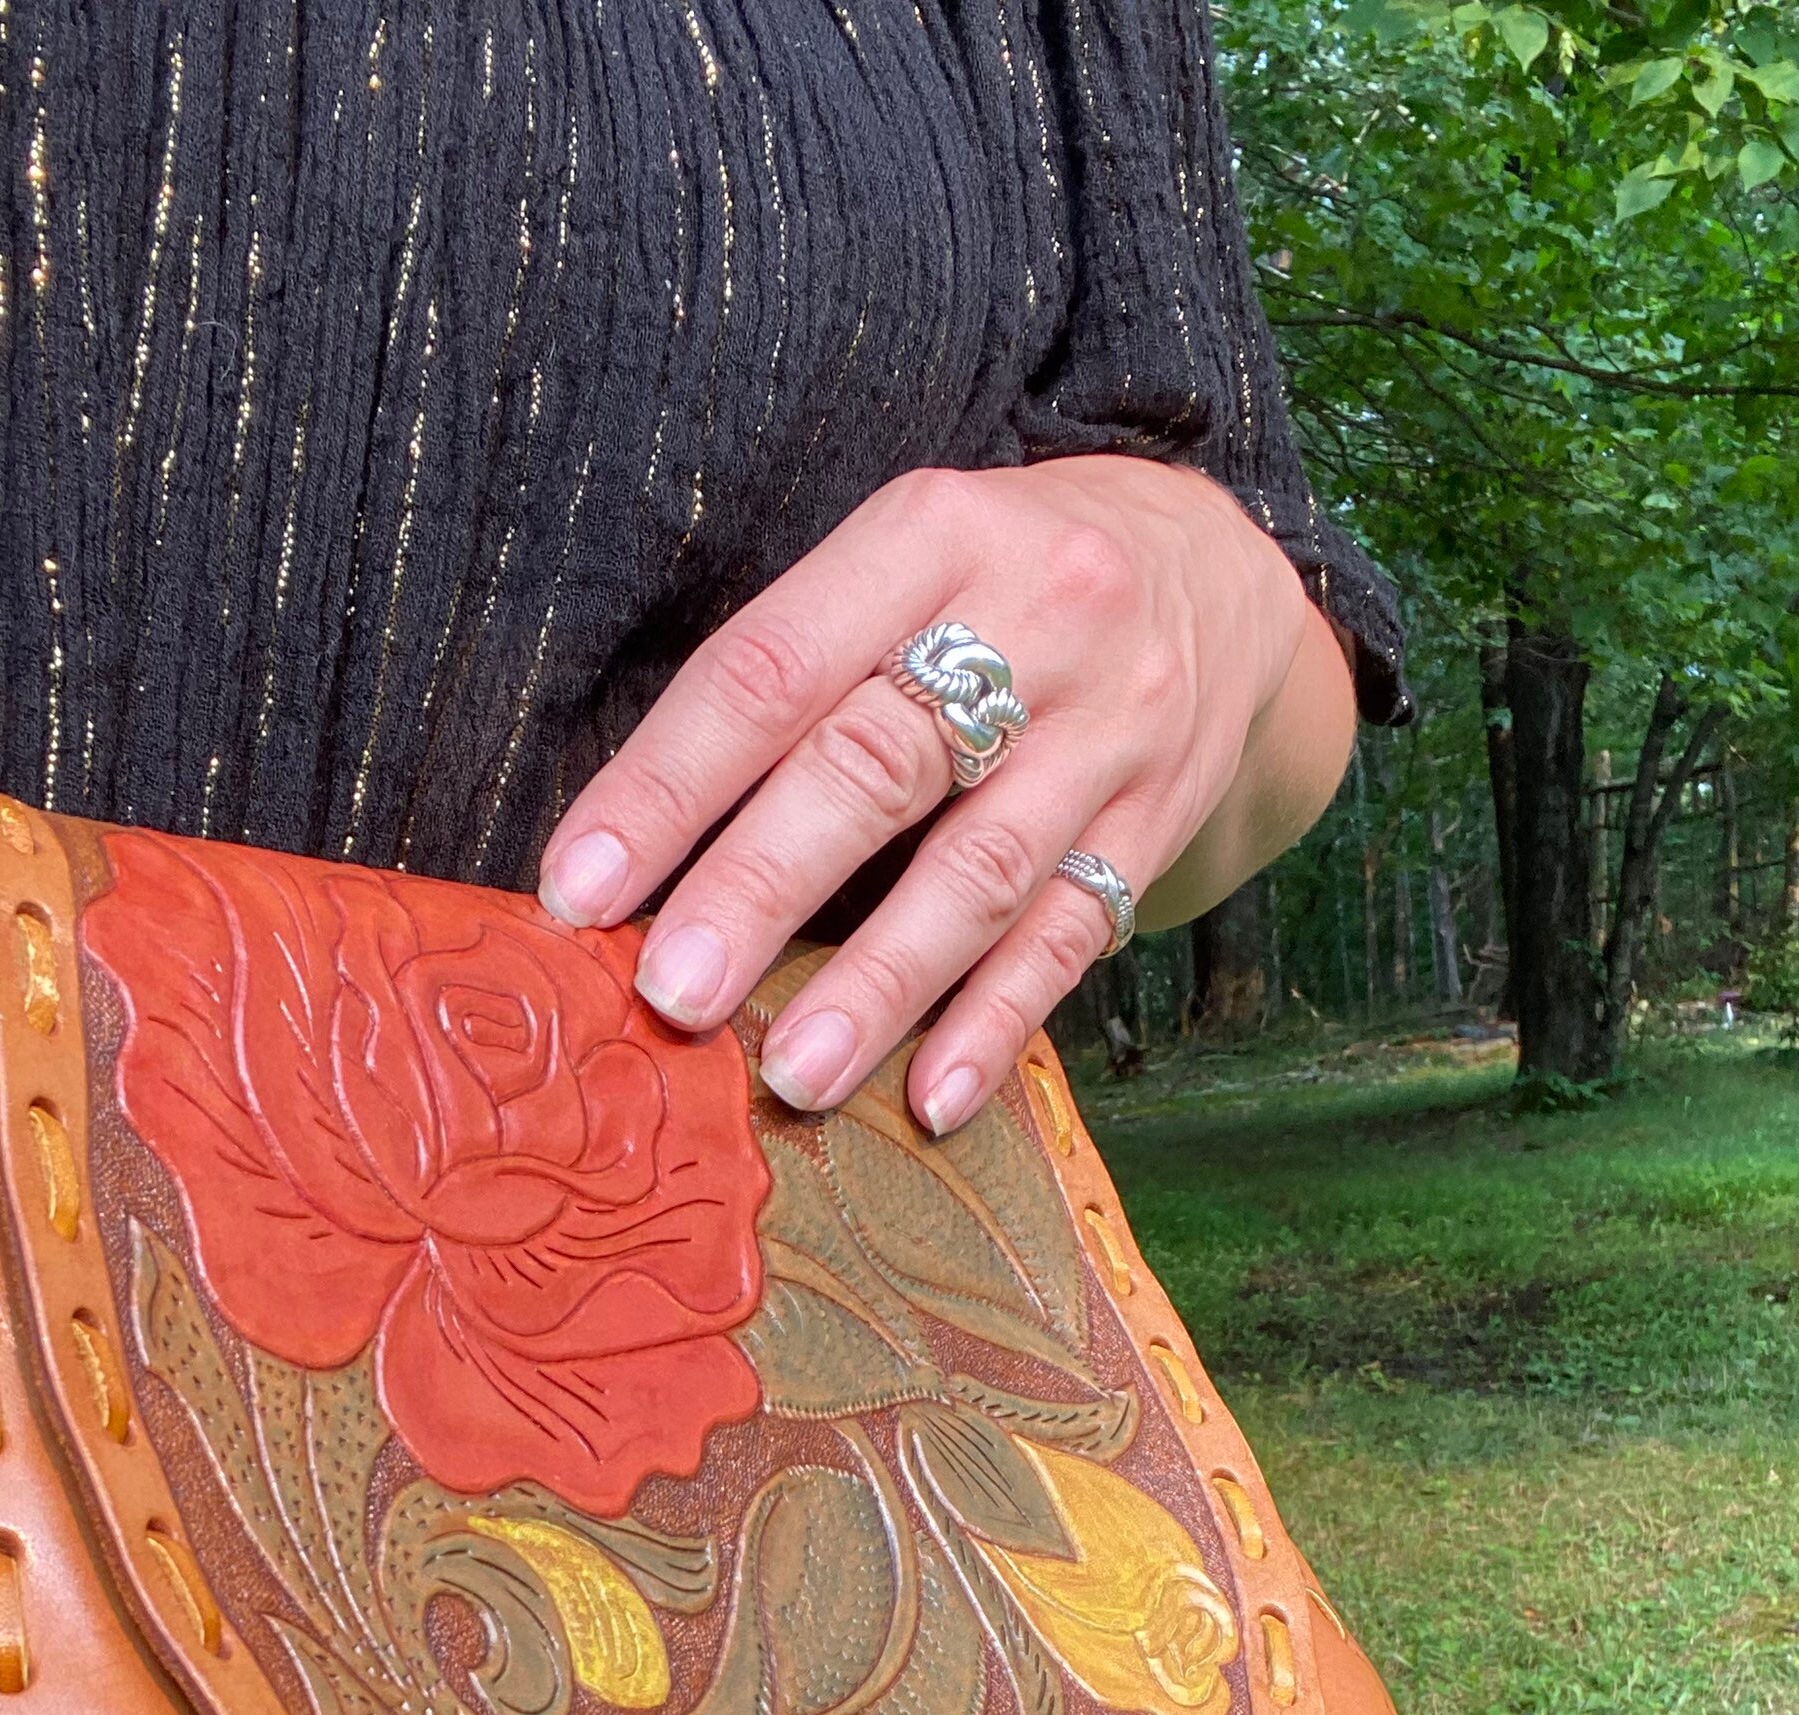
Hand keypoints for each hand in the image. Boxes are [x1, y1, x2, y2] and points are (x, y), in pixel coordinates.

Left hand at [535, 455, 1348, 1131]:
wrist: (1219, 573)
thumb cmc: (1000, 584)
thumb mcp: (906, 559)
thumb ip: (800, 673)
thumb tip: (641, 845)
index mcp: (930, 533)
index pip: (773, 666)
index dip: (669, 782)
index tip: (579, 887)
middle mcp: (1036, 619)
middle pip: (875, 766)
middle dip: (760, 888)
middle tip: (674, 993)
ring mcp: (1111, 728)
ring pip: (980, 868)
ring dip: (879, 982)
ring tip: (793, 1072)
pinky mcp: (1158, 819)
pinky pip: (1071, 934)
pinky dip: (997, 1022)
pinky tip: (934, 1096)